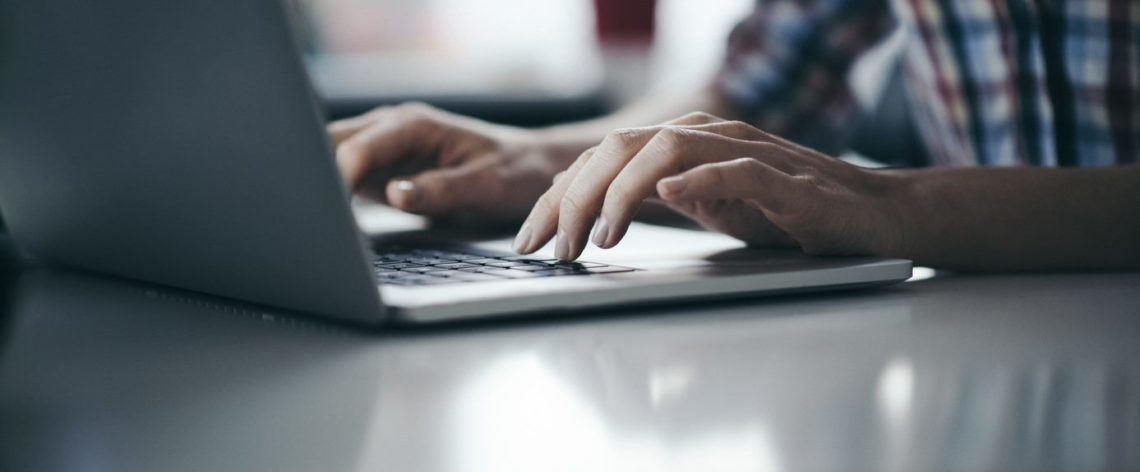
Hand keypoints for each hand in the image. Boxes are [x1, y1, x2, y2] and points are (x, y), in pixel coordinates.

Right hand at [329, 103, 572, 220]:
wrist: (530, 166)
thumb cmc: (513, 172)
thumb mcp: (484, 185)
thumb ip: (439, 190)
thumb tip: (397, 194)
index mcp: (414, 125)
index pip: (358, 147)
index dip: (337, 177)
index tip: (330, 210)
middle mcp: (392, 128)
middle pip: (332, 145)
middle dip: (316, 176)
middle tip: (310, 218)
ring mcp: (384, 146)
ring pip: (332, 157)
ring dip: (321, 184)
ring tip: (314, 222)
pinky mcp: (383, 168)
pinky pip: (346, 175)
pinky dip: (334, 194)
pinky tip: (331, 220)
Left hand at [511, 112, 908, 260]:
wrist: (870, 213)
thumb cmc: (789, 212)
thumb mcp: (708, 206)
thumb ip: (660, 199)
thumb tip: (597, 212)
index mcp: (684, 142)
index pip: (603, 158)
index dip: (559, 196)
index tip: (531, 239)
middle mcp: (708, 136)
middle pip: (619, 147)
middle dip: (574, 198)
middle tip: (552, 248)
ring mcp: (747, 152)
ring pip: (664, 149)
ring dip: (620, 193)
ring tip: (599, 238)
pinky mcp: (786, 180)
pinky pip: (737, 169)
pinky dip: (699, 179)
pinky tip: (668, 196)